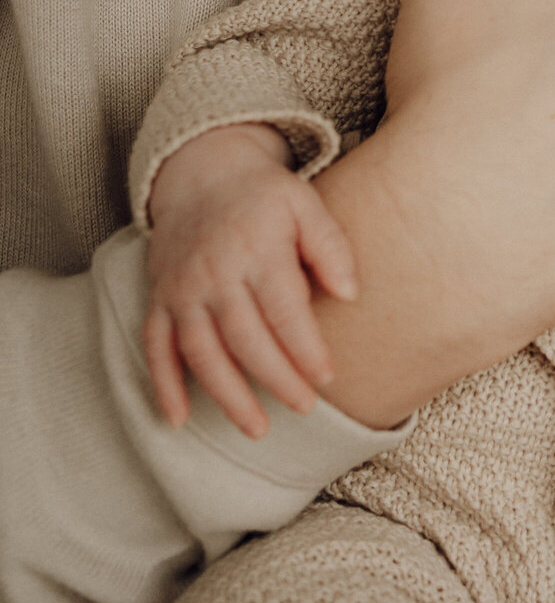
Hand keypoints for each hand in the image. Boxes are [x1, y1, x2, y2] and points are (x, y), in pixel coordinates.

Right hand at [143, 125, 357, 437]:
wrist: (201, 174)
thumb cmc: (264, 196)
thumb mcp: (305, 204)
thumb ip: (330, 245)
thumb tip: (351, 294)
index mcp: (256, 249)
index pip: (284, 309)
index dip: (306, 348)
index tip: (328, 377)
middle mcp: (214, 272)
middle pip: (244, 338)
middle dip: (276, 379)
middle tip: (304, 409)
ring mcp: (181, 289)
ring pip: (201, 352)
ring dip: (227, 395)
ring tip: (256, 428)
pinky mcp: (159, 299)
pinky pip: (156, 347)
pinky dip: (164, 385)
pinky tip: (178, 420)